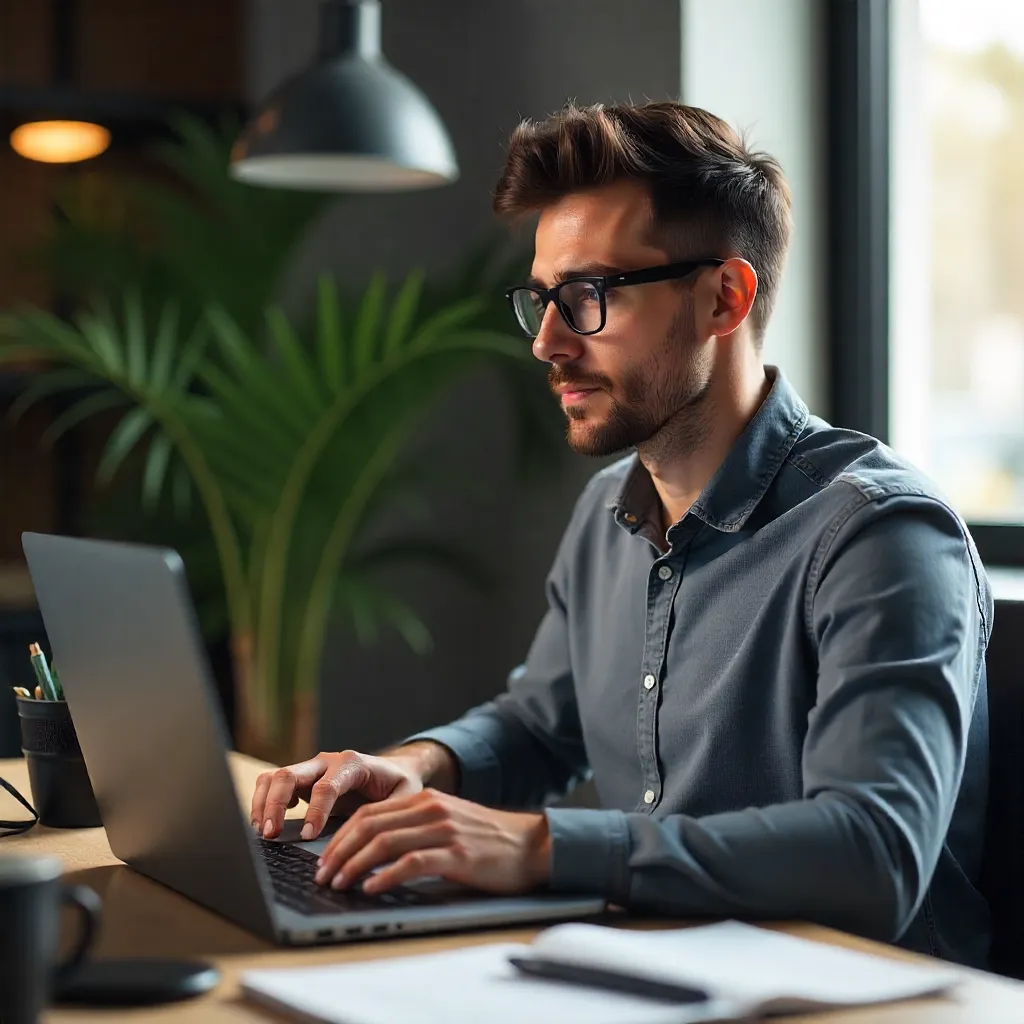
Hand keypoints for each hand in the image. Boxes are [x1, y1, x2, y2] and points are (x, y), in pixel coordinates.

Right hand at [250, 749, 425, 840]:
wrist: (394, 771)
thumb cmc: (400, 786)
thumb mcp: (404, 798)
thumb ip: (390, 814)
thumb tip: (374, 841)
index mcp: (353, 764)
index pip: (326, 786)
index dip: (315, 810)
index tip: (308, 835)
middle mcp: (327, 762)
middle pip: (290, 775)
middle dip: (276, 804)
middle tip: (271, 834)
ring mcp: (311, 769)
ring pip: (275, 776)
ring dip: (263, 803)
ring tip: (262, 831)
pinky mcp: (302, 780)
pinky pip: (272, 783)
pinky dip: (262, 801)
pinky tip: (263, 824)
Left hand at [312, 789, 550, 895]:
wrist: (531, 846)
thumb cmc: (488, 841)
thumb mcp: (448, 822)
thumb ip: (416, 828)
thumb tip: (373, 852)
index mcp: (425, 799)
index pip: (370, 812)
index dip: (341, 835)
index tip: (325, 857)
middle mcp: (431, 808)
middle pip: (370, 824)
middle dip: (339, 851)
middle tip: (323, 874)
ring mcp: (444, 829)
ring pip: (384, 842)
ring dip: (354, 865)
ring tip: (339, 884)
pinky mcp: (457, 854)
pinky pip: (411, 862)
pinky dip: (385, 876)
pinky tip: (371, 889)